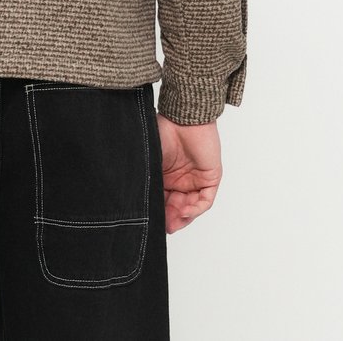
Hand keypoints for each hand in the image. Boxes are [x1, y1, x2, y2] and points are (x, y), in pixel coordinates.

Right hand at [156, 113, 222, 232]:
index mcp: (164, 175)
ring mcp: (196, 179)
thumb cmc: (163, 130)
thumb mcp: (150, 159)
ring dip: (182, 216)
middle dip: (170, 219)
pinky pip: (205, 200)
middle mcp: (180, 180)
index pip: (162, 200)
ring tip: (173, 220)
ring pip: (190, 207)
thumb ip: (146, 177)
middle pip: (177, 207)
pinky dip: (195, 208)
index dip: (158, 213)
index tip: (151, 222)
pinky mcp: (211, 177)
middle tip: (163, 226)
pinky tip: (184, 211)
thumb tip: (131, 198)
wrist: (184, 116)